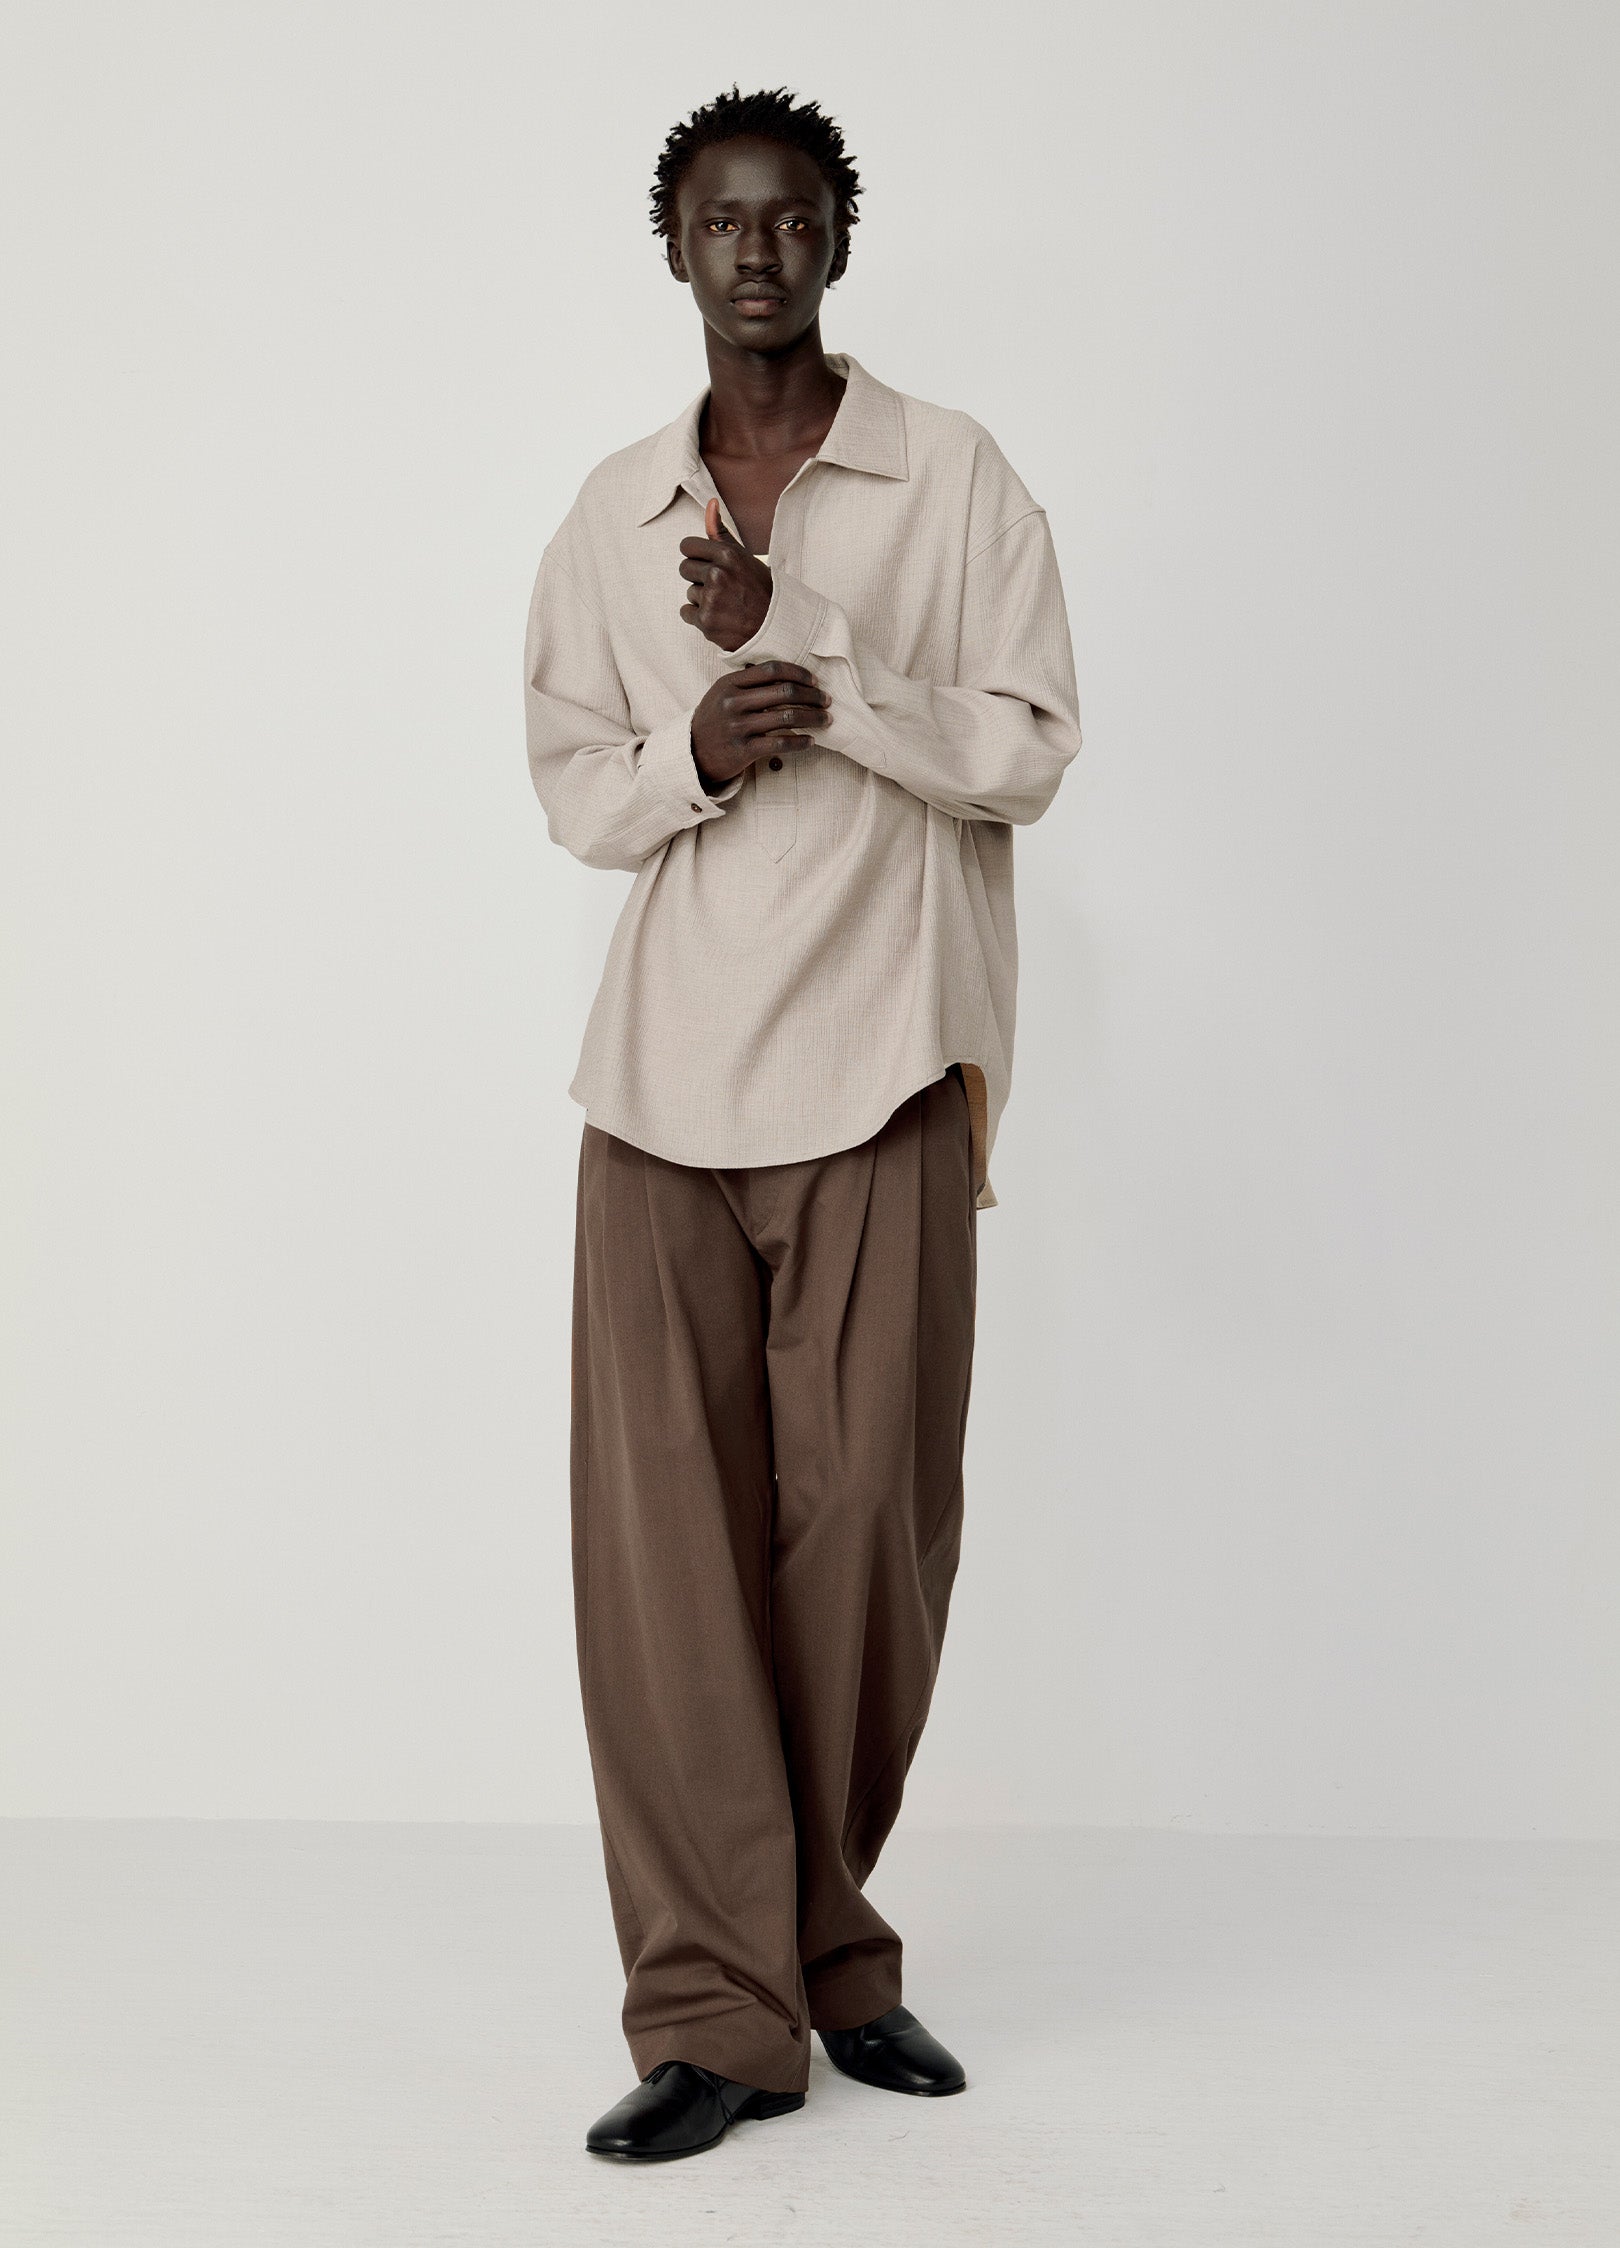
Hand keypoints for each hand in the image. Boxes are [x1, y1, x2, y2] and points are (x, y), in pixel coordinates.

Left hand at [679, 498, 772, 650]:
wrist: (775, 626)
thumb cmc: (760, 589)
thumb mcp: (744, 557)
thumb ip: (722, 533)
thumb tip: (710, 503)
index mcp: (727, 555)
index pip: (687, 546)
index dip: (696, 557)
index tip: (708, 565)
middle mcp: (718, 574)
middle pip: (684, 569)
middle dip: (698, 578)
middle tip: (721, 588)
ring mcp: (711, 599)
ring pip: (689, 593)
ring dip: (702, 599)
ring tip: (725, 604)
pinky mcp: (706, 622)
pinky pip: (686, 613)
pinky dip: (699, 618)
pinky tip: (719, 617)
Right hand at [690, 661, 830, 790]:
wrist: (692, 754)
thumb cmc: (713, 721)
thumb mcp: (721, 694)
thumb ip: (746, 682)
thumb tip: (784, 673)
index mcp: (730, 683)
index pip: (772, 670)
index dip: (798, 673)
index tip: (814, 681)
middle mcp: (734, 702)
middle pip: (784, 692)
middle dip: (812, 695)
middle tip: (826, 700)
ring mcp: (738, 727)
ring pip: (787, 717)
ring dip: (812, 718)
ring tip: (825, 720)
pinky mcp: (744, 750)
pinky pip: (781, 743)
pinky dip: (800, 742)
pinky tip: (811, 741)